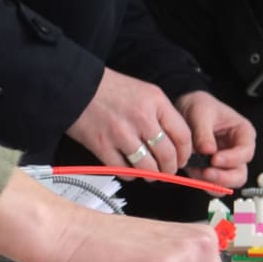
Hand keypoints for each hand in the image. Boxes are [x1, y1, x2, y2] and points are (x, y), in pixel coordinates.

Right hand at [66, 68, 191, 174]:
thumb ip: (161, 115)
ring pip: (148, 167)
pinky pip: (124, 171)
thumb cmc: (110, 89)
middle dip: (170, 169)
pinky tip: (130, 170)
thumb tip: (176, 142)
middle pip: (167, 155)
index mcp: (156, 102)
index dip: (185, 153)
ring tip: (150, 174)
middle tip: (167, 171)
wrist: (76, 86)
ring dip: (152, 175)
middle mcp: (141, 118)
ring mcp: (121, 133)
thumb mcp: (145, 93)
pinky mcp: (102, 146)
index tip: (183, 159)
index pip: (183, 135)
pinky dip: (130, 175)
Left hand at [174, 92, 255, 187]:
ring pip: (228, 183)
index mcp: (243, 133)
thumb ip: (204, 132)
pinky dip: (203, 183)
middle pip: (240, 173)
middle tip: (206, 173)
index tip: (214, 159)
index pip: (246, 151)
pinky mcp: (212, 170)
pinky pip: (213, 185)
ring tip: (196, 171)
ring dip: (212, 182)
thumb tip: (207, 152)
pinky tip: (192, 172)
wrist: (186, 110)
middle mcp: (238, 151)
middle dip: (224, 177)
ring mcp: (226, 163)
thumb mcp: (201, 113)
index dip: (232, 158)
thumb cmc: (199, 107)